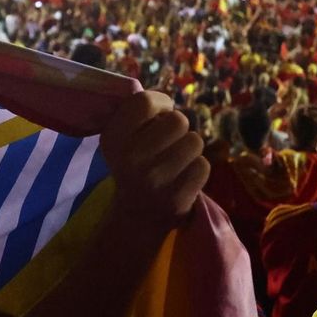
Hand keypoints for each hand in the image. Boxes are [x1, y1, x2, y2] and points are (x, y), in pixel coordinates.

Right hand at [101, 90, 208, 225]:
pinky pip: (203, 166)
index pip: (146, 102)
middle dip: (177, 129)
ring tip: (175, 161)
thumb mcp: (122, 137)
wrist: (135, 215)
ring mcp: (154, 181)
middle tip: (167, 143)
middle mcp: (131, 159)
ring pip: (195, 141)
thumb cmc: (134, 164)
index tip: (158, 116)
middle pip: (178, 120)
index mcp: (114, 138)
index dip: (160, 104)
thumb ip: (139, 113)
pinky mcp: (176, 199)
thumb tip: (168, 101)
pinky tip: (182, 177)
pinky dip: (196, 169)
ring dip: (188, 148)